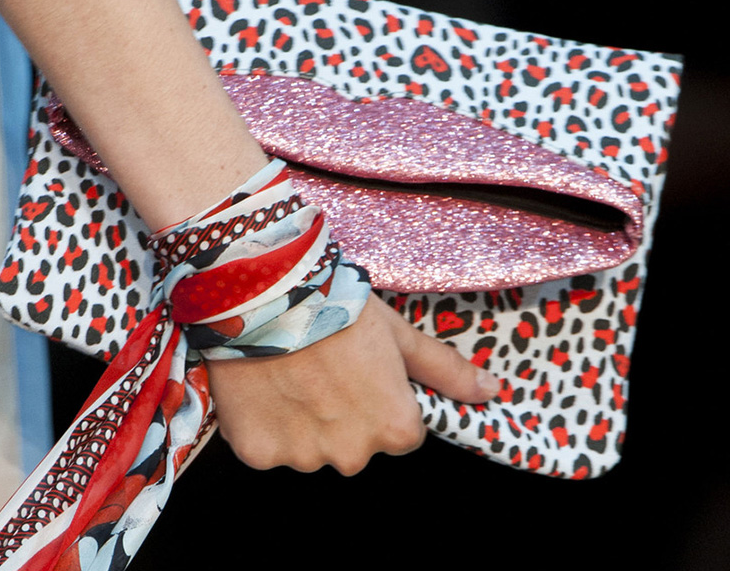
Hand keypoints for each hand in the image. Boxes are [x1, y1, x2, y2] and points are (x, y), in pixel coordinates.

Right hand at [205, 293, 499, 475]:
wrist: (269, 295)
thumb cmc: (340, 309)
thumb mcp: (399, 335)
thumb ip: (446, 370)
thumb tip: (492, 392)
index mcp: (395, 428)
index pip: (401, 433)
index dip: (383, 401)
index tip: (362, 373)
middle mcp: (353, 454)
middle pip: (355, 445)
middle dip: (343, 416)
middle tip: (323, 370)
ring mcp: (304, 456)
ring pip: (310, 448)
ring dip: (303, 423)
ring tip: (291, 374)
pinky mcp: (259, 453)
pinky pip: (269, 448)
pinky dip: (266, 426)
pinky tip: (264, 388)